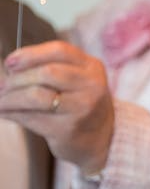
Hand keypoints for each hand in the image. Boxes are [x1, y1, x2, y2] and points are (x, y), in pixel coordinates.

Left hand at [0, 41, 114, 174]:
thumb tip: (10, 68)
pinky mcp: (68, 129)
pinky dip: (12, 114)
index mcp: (92, 67)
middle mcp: (91, 85)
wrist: (101, 137)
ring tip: (1, 101)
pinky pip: (32, 118)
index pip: (59, 51)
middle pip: (47, 72)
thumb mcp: (77, 79)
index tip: (10, 62)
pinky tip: (6, 112)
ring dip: (11, 98)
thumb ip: (52, 68)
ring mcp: (82, 107)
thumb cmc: (79, 103)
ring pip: (36, 95)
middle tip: (2, 87)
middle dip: (17, 79)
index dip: (30, 54)